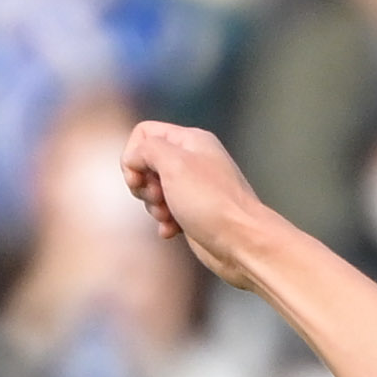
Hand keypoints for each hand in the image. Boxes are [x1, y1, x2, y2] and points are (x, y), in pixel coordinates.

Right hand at [118, 120, 286, 291]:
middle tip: (159, 197)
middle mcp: (193, 160)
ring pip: (154, 190)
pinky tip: (173, 231)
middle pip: (146, 163)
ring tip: (170, 215)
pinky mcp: (195, 212)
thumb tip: (133, 160)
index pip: (144, 133)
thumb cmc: (211, 202)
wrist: (242, 243)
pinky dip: (164, 222)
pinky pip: (166, 212)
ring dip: (154, 206)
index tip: (139, 178)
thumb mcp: (174, 163)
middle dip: (144, 184)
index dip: (133, 156)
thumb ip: (146, 149)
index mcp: (191, 140)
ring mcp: (194, 187)